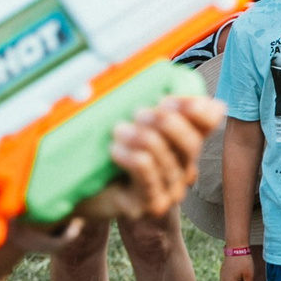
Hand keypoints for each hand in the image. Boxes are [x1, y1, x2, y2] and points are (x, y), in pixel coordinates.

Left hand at [70, 94, 221, 222]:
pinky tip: (116, 149)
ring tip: (118, 130)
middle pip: (192, 145)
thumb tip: (162, 74)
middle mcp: (183, 169)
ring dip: (144, 141)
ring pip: (168, 162)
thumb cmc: (101, 150)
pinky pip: (149, 179)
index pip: (207, 124)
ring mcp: (169, 191)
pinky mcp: (149, 205)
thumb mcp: (125, 119)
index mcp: (183, 143)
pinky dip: (134, 159)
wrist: (74, 186)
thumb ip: (147, 101)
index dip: (196, 111)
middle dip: (169, 125)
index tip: (170, 99)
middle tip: (141, 113)